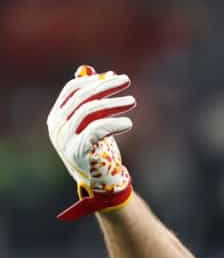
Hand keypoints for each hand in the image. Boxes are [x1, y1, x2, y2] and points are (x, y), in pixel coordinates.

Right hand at [46, 65, 135, 219]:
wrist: (102, 183)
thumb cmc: (99, 151)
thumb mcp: (95, 123)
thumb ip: (95, 101)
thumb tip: (105, 74)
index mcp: (57, 118)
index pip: (71, 90)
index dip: (93, 81)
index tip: (114, 76)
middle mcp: (57, 127)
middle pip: (82, 97)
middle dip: (106, 87)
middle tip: (126, 81)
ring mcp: (65, 139)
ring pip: (89, 111)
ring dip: (114, 103)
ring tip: (133, 101)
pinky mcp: (78, 150)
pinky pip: (97, 129)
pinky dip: (114, 123)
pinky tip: (128, 123)